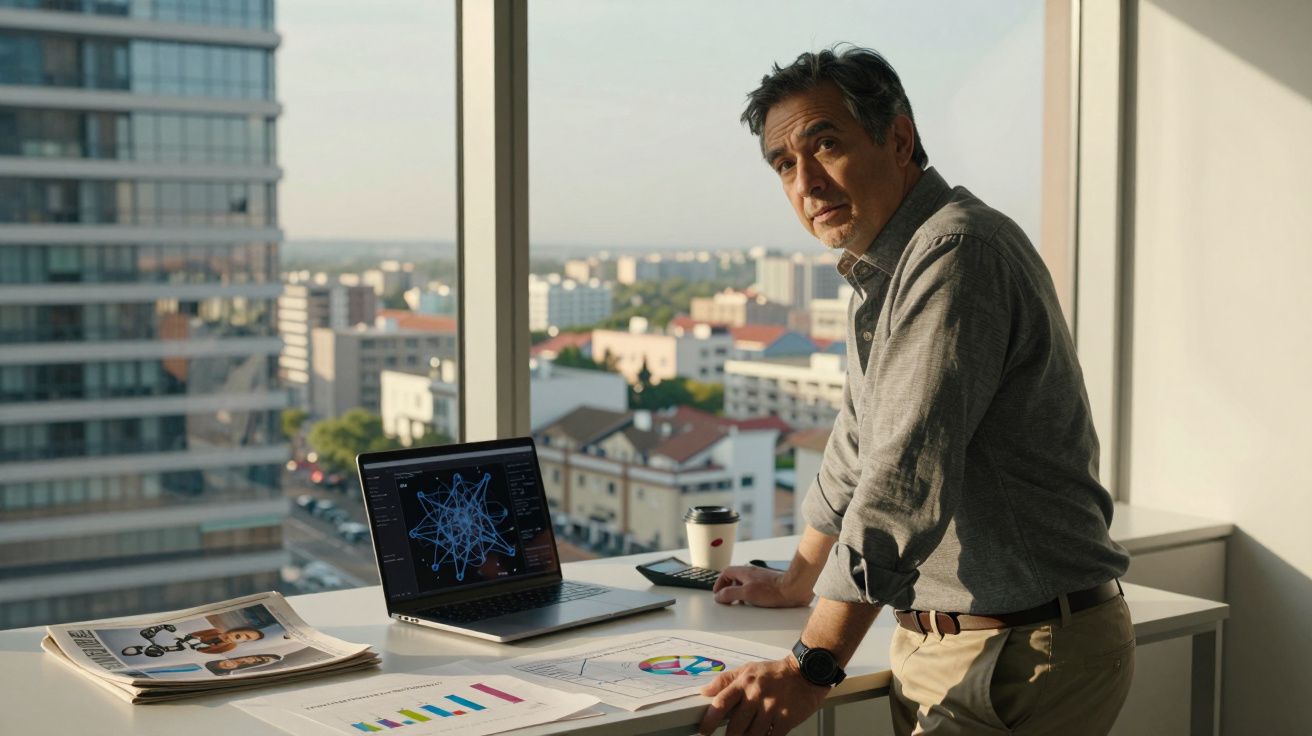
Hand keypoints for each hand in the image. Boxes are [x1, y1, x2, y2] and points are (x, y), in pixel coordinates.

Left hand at [697, 657, 828, 735]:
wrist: (806, 673)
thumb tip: (705, 691)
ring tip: (748, 733)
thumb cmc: (775, 673)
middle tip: (730, 735)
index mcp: (744, 683)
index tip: (704, 731)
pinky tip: (764, 733)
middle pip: (735, 727)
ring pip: (752, 735)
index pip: (721, 703)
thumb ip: (724, 680)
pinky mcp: (786, 719)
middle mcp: (756, 696)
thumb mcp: (747, 670)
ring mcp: (772, 708)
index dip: (709, 720)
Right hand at [713, 565, 812, 607]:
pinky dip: (749, 595)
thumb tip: (718, 596)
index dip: (719, 583)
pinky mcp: (769, 585)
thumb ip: (730, 594)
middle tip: (726, 599)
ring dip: (739, 592)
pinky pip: (754, 588)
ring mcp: (761, 578)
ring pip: (745, 583)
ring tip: (739, 603)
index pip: (726, 573)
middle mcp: (752, 573)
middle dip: (728, 588)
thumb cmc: (773, 590)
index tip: (717, 593)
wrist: (793, 589)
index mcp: (745, 572)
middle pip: (735, 577)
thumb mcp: (746, 593)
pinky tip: (753, 603)